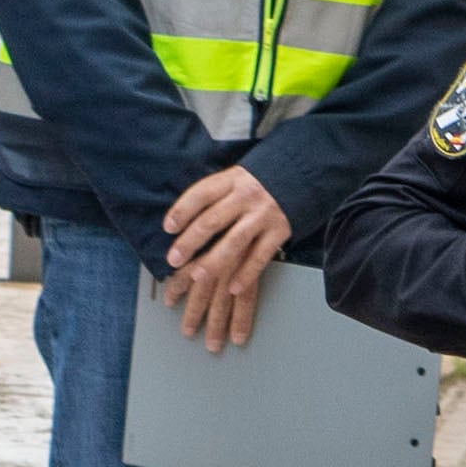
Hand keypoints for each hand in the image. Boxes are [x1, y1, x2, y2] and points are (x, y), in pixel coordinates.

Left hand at [160, 167, 292, 350]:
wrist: (298, 177)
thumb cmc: (254, 186)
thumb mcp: (232, 181)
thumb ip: (212, 199)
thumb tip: (177, 225)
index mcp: (230, 181)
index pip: (201, 194)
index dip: (182, 210)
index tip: (167, 228)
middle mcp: (245, 197)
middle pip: (213, 220)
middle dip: (191, 241)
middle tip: (173, 259)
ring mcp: (263, 216)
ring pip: (235, 241)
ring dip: (214, 261)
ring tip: (197, 276)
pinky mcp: (279, 232)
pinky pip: (260, 256)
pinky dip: (246, 273)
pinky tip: (233, 289)